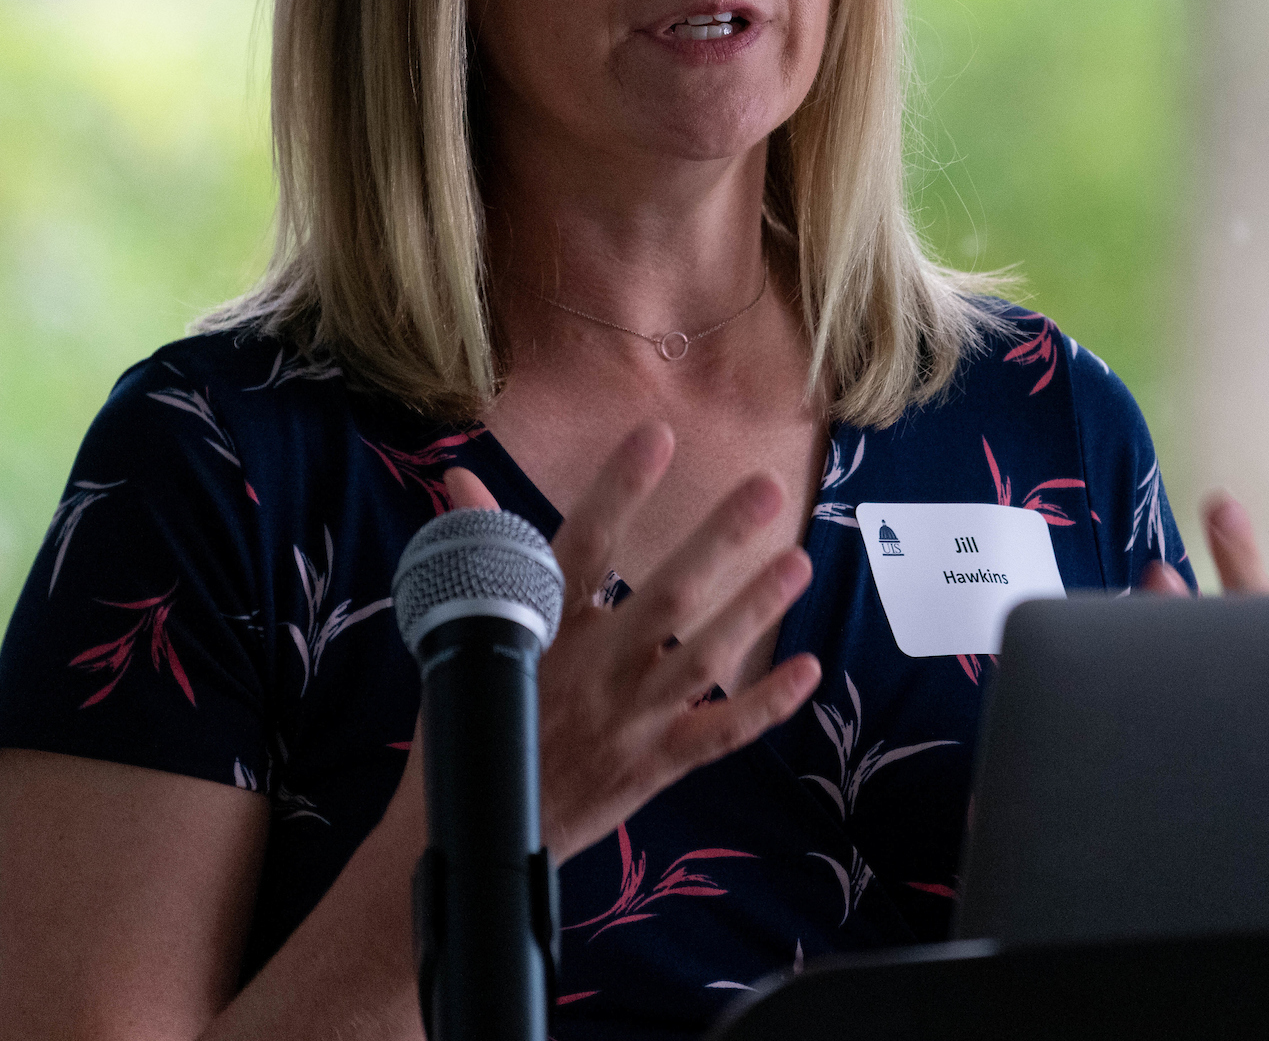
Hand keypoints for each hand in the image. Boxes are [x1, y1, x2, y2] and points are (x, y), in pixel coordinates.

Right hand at [442, 423, 820, 863]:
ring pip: (704, 659)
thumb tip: (461, 476)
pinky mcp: (654, 766)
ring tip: (798, 561)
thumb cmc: (473, 718)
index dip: (620, 491)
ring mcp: (631, 721)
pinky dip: (765, 705)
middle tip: (765, 487)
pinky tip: (807, 668)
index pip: (583, 547)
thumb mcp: (466, 631)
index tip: (658, 435)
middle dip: (718, 541)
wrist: (467, 831)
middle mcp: (595, 671)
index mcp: (544, 631)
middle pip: (666, 598)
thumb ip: (482, 548)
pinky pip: (720, 735)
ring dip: (755, 610)